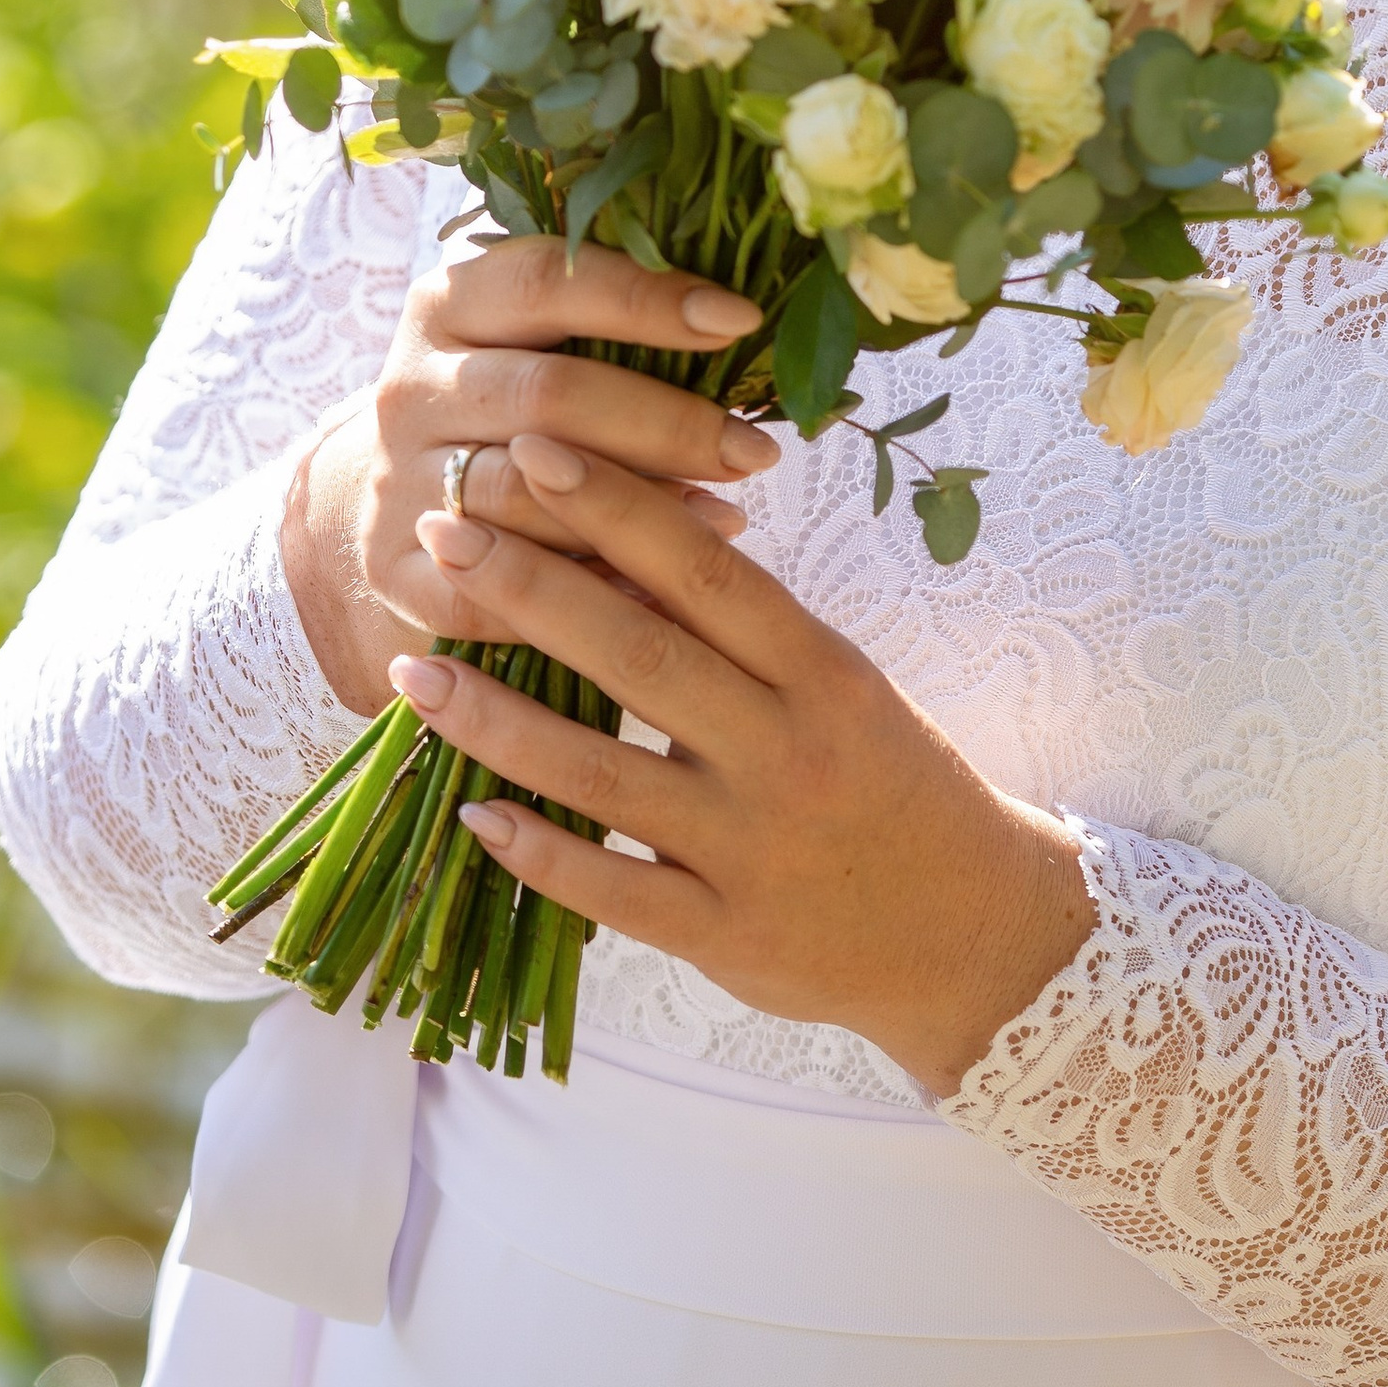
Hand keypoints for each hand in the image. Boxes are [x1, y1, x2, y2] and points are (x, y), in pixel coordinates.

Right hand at [281, 240, 771, 718]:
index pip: (549, 282)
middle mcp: (410, 388)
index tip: (741, 320)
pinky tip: (657, 591)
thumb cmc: (509, 405)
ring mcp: (395, 483)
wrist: (398, 496)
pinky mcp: (394, 573)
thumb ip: (614, 327)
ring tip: (727, 517)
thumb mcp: (536, 342)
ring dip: (633, 512)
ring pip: (524, 494)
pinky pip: (495, 589)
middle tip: (758, 451)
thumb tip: (742, 326)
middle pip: (549, 394)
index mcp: (449, 305)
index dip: (647, 297)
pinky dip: (580, 591)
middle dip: (667, 423)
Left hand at [396, 436, 1096, 1095]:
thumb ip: (750, 635)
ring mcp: (751, 849)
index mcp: (826, 675)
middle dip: (532, 586)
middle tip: (444, 527)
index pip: (709, 574)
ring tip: (413, 670)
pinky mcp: (725, 937)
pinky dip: (539, 854)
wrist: (974, 931)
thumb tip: (632, 542)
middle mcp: (787, 753)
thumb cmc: (896, 783)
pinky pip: (613, 894)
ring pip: (603, 777)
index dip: (618, 509)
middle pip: (642, 656)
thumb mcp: (845, 691)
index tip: (536, 450)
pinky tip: (473, 812)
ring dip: (498, 720)